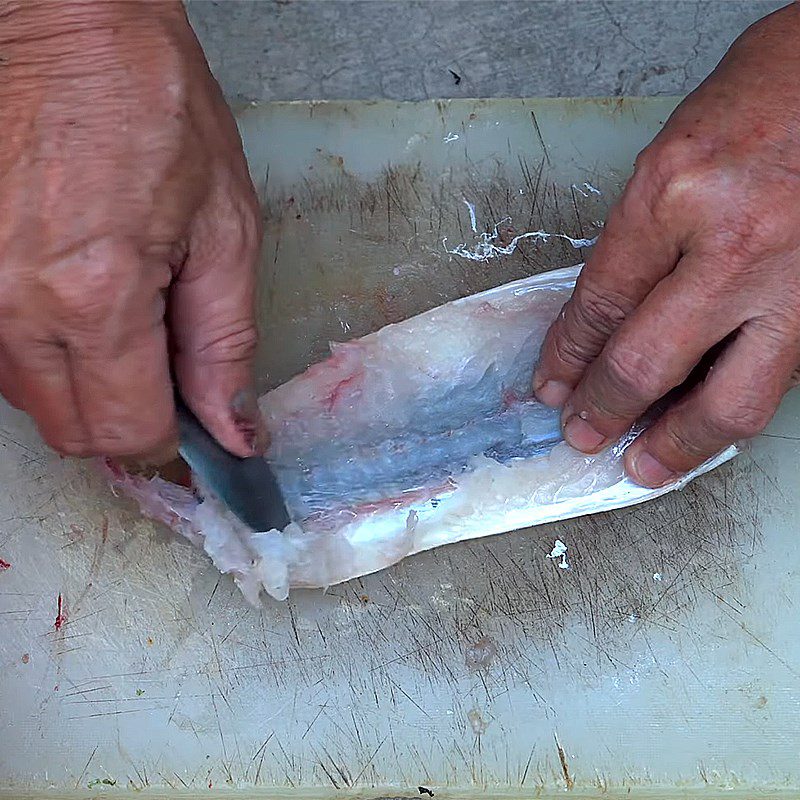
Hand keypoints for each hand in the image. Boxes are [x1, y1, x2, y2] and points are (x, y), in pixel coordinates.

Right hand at [0, 1, 262, 460]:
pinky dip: (47, 353)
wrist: (67, 27)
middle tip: (167, 374)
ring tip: (126, 320)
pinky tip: (81, 304)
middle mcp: (15, 305)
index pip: (129, 432)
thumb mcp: (225, 233)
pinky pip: (1, 355)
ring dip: (86, 387)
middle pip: (74, 431)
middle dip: (128, 421)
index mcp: (97, 296)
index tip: (196, 428)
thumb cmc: (153, 108)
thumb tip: (235, 430)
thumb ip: (225, 346)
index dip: (171, 442)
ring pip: (32, 401)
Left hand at [532, 4, 799, 487]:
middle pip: (646, 363)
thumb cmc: (773, 90)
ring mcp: (793, 281)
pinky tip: (707, 425)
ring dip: (678, 444)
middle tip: (582, 433)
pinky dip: (734, 413)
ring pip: (728, 399)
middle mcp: (734, 244)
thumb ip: (641, 238)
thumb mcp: (676, 153)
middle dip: (605, 410)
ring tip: (645, 466)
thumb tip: (606, 315)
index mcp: (676, 191)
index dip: (568, 355)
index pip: (599, 303)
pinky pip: (778, 381)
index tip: (553, 381)